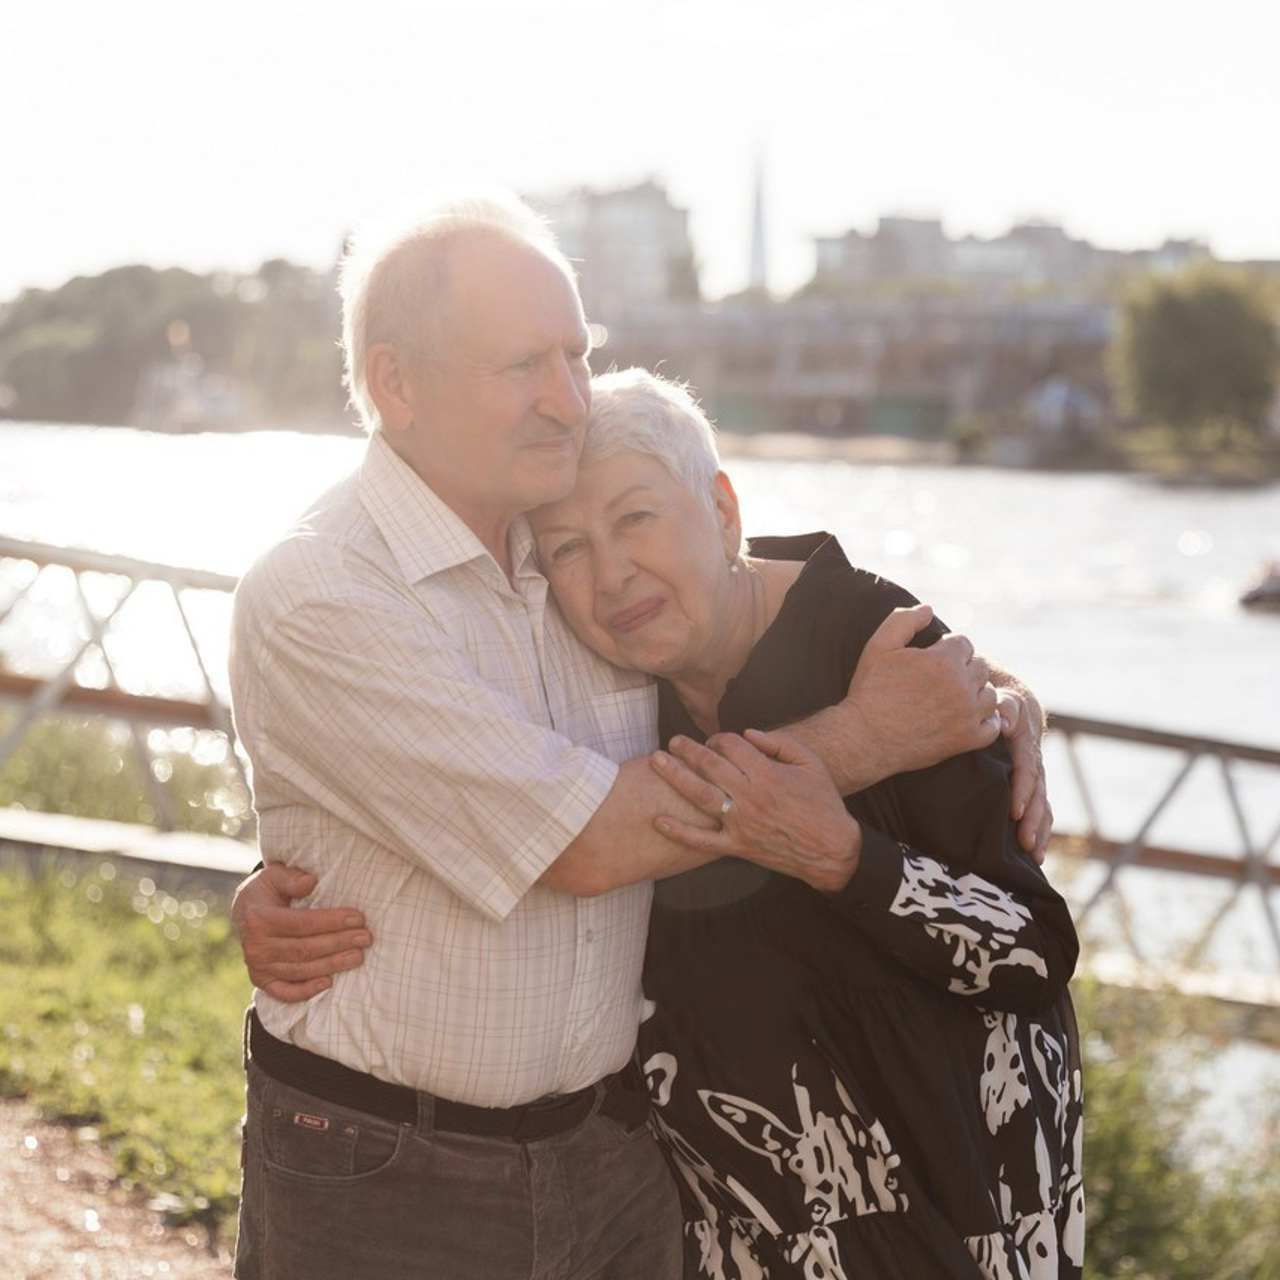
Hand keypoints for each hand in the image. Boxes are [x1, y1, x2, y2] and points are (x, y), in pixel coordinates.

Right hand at [231, 864, 370, 1001]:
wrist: (244, 912)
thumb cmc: (267, 891)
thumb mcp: (274, 876)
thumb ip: (291, 878)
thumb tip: (310, 882)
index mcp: (259, 919)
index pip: (302, 923)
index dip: (332, 922)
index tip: (358, 918)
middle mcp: (256, 946)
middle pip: (305, 948)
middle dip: (339, 943)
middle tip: (365, 938)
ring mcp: (258, 966)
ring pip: (300, 970)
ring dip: (331, 965)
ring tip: (357, 957)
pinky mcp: (261, 980)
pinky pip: (284, 992)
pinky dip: (305, 992)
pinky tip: (329, 983)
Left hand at [651, 729, 861, 893]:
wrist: (832, 849)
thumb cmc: (823, 802)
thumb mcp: (810, 763)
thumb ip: (779, 742)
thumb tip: (748, 733)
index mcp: (768, 774)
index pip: (732, 746)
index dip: (720, 738)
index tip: (715, 740)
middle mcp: (751, 797)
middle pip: (710, 765)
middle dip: (688, 749)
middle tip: (674, 741)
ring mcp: (742, 823)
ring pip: (700, 795)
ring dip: (675, 775)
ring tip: (657, 760)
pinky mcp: (737, 847)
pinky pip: (702, 840)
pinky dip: (678, 832)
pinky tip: (658, 820)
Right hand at [839, 605, 1000, 786]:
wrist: (865, 739)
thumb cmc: (869, 691)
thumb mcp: (878, 647)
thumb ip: (904, 620)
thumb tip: (929, 609)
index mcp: (942, 660)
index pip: (964, 643)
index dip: (947, 649)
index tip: (932, 660)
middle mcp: (961, 686)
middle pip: (980, 667)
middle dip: (963, 669)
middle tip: (939, 680)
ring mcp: (967, 715)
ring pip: (989, 694)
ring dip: (976, 693)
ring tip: (952, 698)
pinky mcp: (967, 739)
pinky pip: (994, 725)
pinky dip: (985, 720)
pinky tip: (965, 718)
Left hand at [997, 689, 1052, 862]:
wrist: (1013, 705)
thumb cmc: (1000, 704)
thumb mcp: (1004, 700)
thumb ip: (1004, 707)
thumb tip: (1004, 719)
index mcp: (1026, 744)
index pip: (1026, 769)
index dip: (1021, 790)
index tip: (1014, 811)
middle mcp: (1035, 764)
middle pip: (1038, 794)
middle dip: (1033, 819)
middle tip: (1025, 842)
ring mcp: (1035, 778)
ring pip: (1042, 806)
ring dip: (1039, 830)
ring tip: (1034, 854)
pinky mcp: (1032, 788)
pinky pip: (1040, 811)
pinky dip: (1040, 831)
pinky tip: (1035, 856)